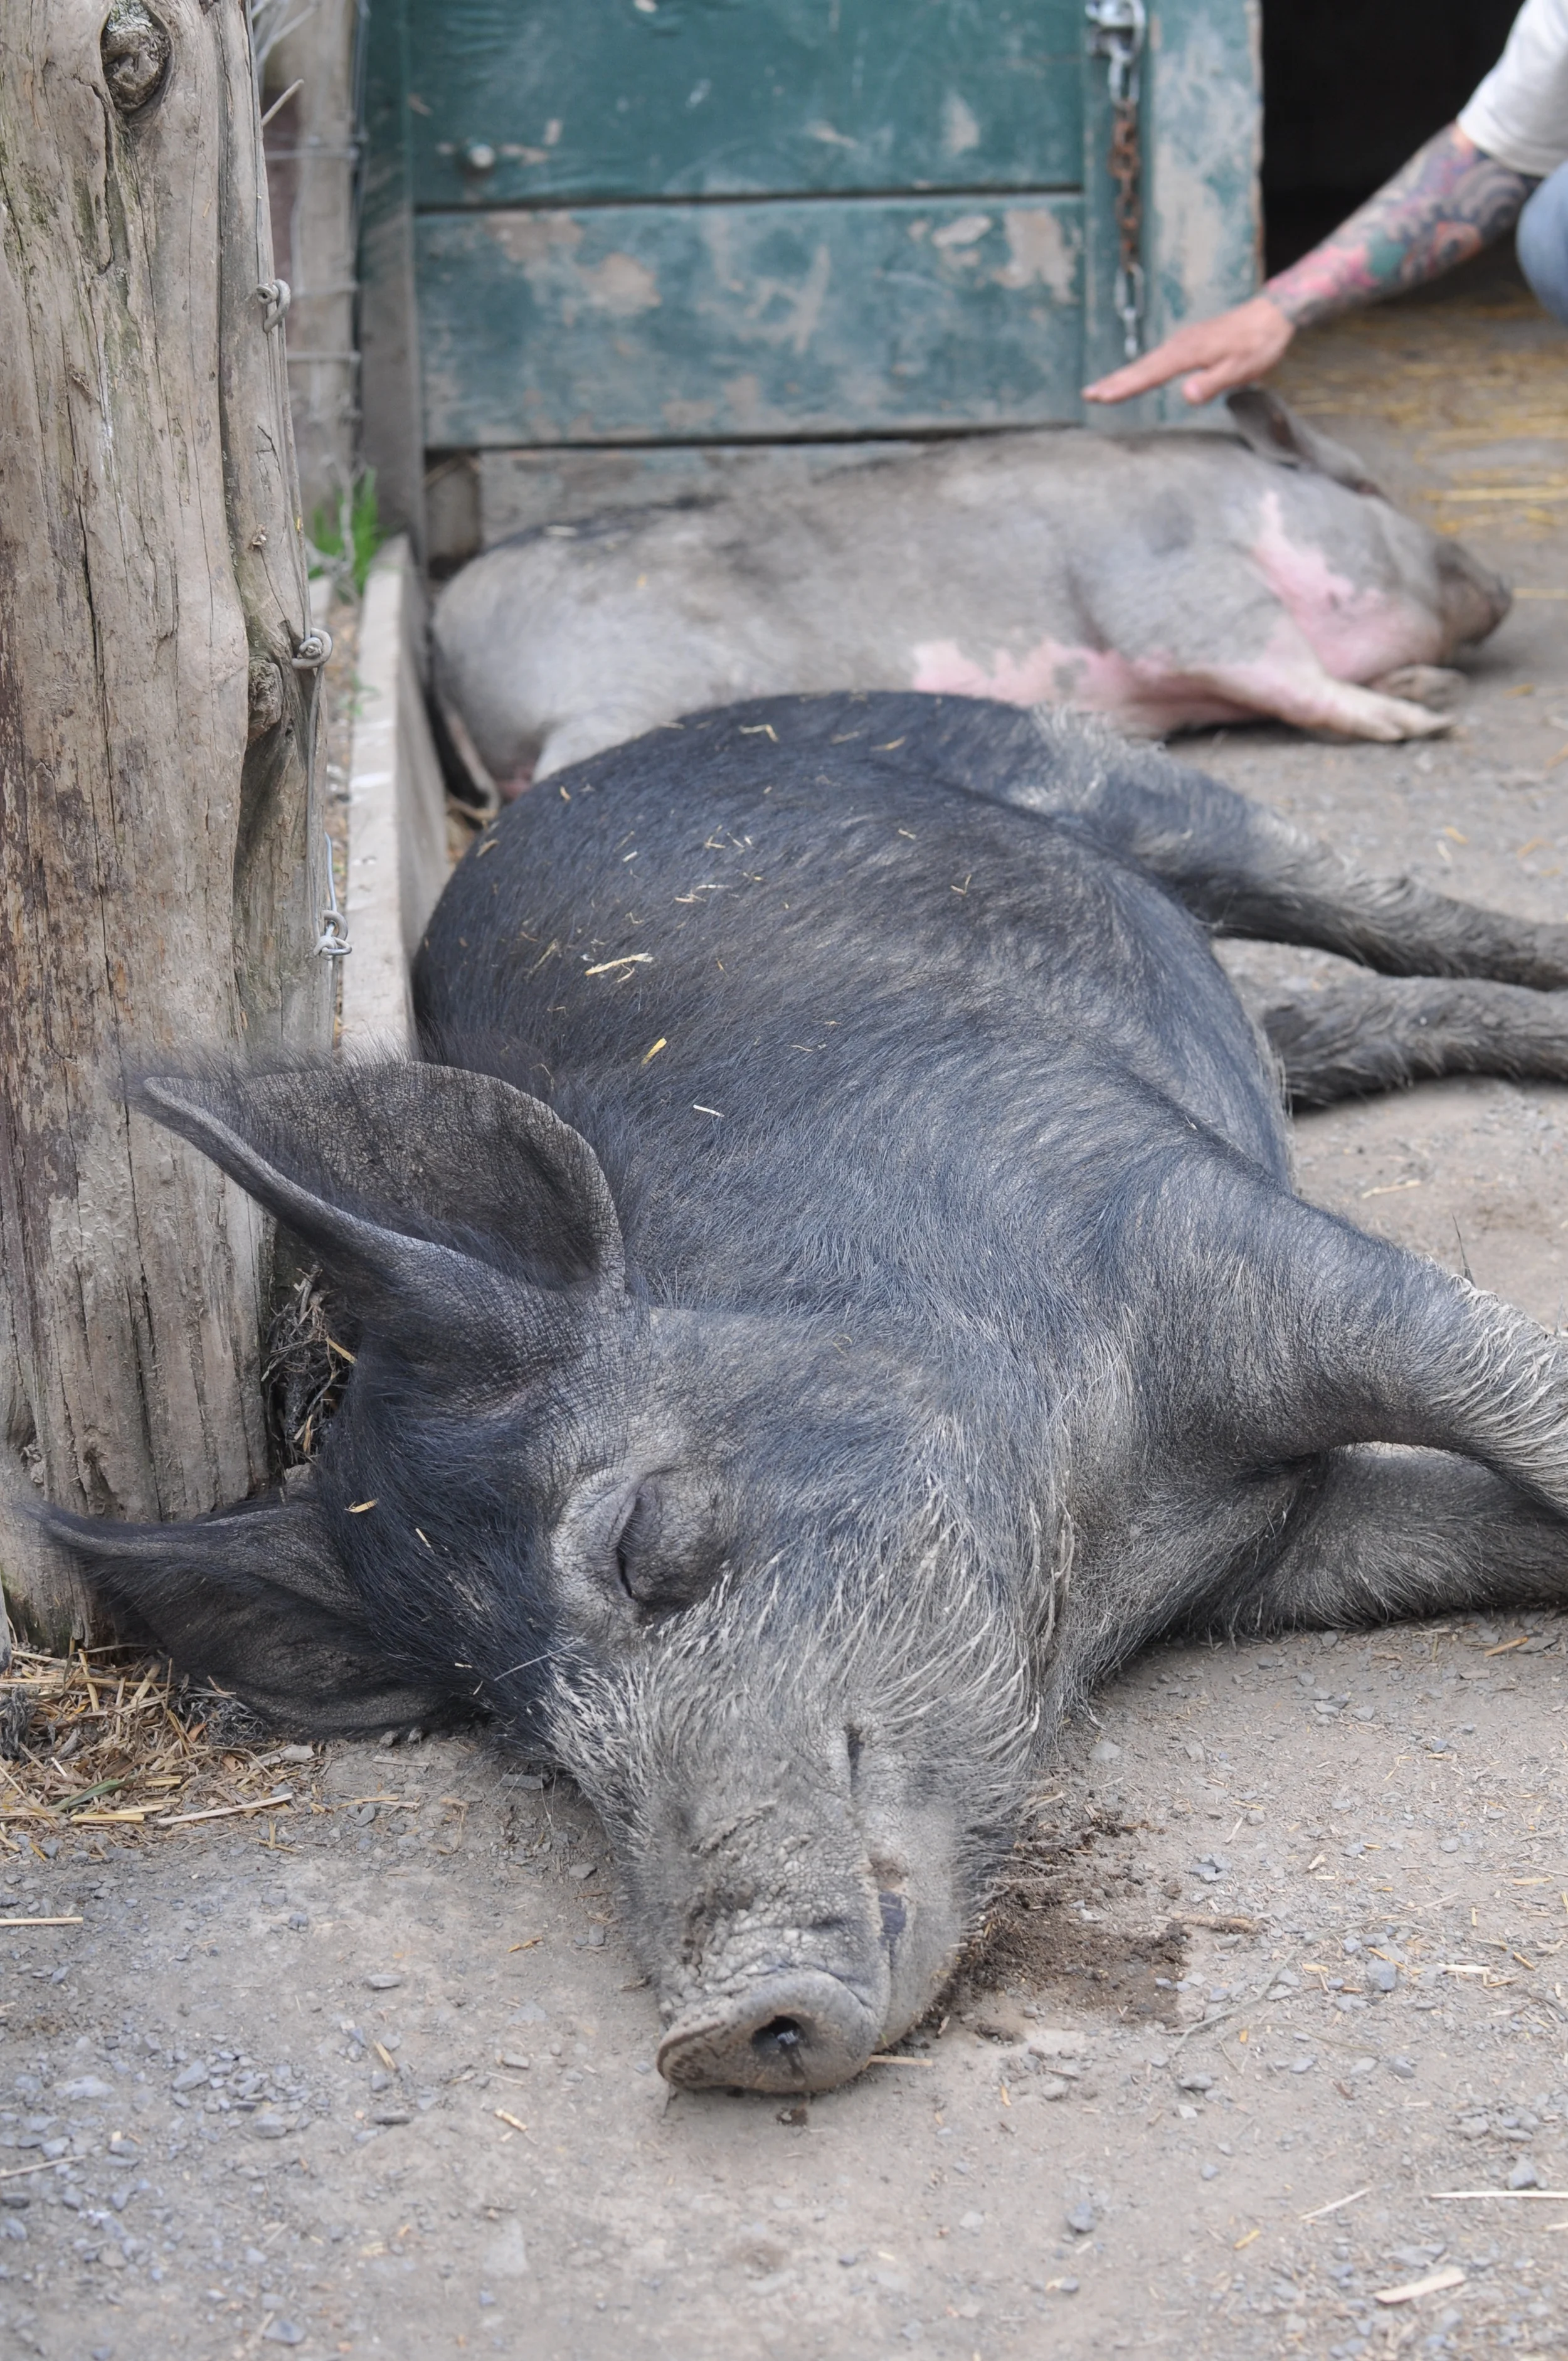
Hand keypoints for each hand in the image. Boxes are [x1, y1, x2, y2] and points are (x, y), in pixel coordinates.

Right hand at [1083, 294, 1295, 405]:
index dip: (1126, 387)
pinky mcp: (1187, 343)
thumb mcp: (1241, 369)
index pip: (1151, 374)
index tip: (1103, 397)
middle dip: (1114, 382)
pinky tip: (1133, 378)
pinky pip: (1157, 359)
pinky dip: (1140, 370)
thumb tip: (1187, 396)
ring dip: (1123, 377)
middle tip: (1089, 395)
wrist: (1271, 316)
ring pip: (1147, 363)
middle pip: (1141, 367)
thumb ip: (1213, 383)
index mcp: (1189, 353)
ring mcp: (1182, 342)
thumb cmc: (1258, 344)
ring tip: (1101, 390)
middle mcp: (1180, 345)